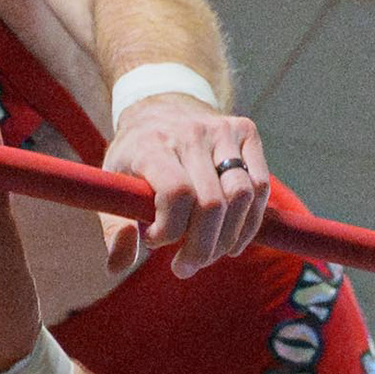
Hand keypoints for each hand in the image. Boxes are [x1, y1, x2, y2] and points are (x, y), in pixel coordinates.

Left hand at [104, 94, 269, 278]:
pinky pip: (260, 185)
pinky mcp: (246, 131)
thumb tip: (118, 266)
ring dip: (229, 238)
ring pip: (242, 196)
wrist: (159, 107)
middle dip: (201, 248)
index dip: (170, 229)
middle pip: (211, 203)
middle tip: (186, 266)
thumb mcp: (113, 186)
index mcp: (151, 145)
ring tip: (210, 255)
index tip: (154, 241)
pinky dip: (250, 221)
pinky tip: (232, 240)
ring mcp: (222, 130)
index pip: (176, 193)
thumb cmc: (135, 158)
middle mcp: (190, 133)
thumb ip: (114, 228)